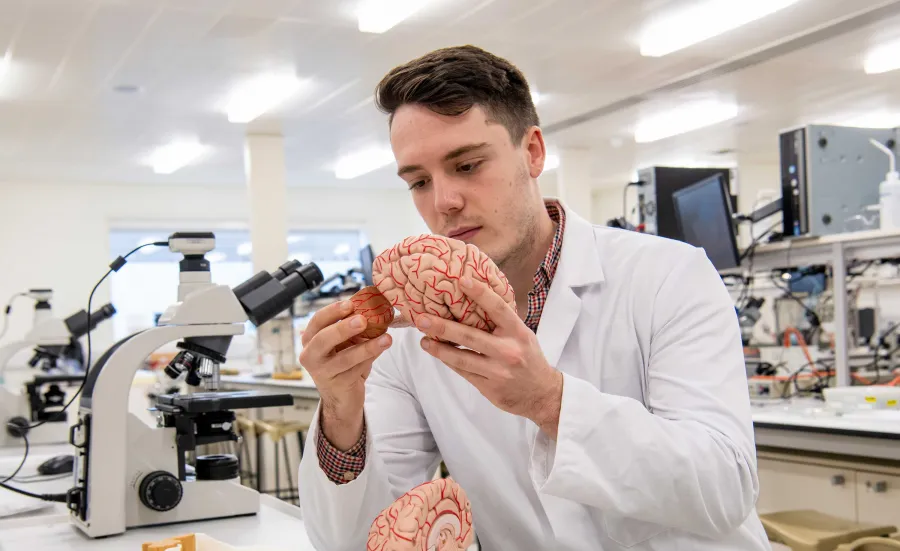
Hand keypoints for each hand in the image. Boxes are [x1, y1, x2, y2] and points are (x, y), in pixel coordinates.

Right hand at [299, 300, 391, 449]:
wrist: (341, 397)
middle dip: (343, 328)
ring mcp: (323, 372)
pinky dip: (371, 358)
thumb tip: (373, 305)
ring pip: (345, 357)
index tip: (350, 304)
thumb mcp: (342, 343)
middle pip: (323, 339)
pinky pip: (357, 369)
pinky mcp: (338, 385)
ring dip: (367, 347)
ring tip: (386, 338)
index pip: (317, 321)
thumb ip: (351, 327)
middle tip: (362, 320)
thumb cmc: (341, 364)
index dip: (332, 311)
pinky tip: (382, 348)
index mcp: (310, 340)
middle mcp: (311, 356)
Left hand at [415, 277, 563, 438]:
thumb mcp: (523, 335)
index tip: (461, 281)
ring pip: (461, 357)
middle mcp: (508, 351)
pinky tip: (436, 352)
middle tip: (422, 318)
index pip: (497, 308)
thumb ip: (502, 322)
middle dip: (443, 327)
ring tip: (422, 340)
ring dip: (439, 348)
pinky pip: (463, 371)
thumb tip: (474, 298)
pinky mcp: (489, 386)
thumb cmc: (529, 358)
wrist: (542, 395)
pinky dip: (448, 361)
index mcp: (518, 333)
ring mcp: (498, 371)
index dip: (480, 293)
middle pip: (470, 336)